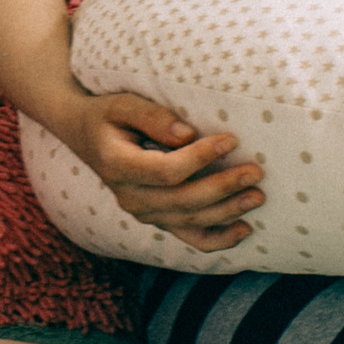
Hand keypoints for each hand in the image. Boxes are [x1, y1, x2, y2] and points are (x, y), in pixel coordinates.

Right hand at [70, 92, 258, 251]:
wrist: (86, 135)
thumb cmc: (108, 114)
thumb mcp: (122, 104)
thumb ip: (152, 116)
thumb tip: (188, 134)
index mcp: (118, 166)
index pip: (166, 171)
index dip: (200, 158)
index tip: (230, 139)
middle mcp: (129, 196)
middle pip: (182, 200)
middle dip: (222, 187)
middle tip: (255, 171)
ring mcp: (143, 212)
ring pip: (189, 221)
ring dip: (227, 211)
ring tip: (257, 196)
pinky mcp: (157, 218)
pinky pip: (189, 237)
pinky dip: (218, 239)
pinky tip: (245, 229)